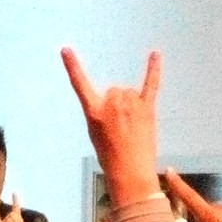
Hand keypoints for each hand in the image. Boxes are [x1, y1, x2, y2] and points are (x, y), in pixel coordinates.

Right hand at [61, 48, 161, 203]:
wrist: (130, 172)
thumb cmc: (110, 157)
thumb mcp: (95, 134)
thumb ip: (101, 113)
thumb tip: (116, 100)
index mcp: (94, 111)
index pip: (80, 85)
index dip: (73, 66)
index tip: (66, 49)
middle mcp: (111, 103)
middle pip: (114, 90)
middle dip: (116, 104)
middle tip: (120, 127)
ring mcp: (130, 104)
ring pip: (129, 93)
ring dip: (130, 104)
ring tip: (132, 126)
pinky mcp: (147, 108)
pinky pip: (151, 84)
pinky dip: (153, 69)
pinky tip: (155, 54)